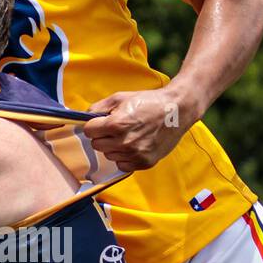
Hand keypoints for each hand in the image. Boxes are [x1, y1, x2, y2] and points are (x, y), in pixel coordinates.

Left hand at [82, 87, 196, 172]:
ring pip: (108, 155)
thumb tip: (84, 117)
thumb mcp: (119, 98)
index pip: (89, 132)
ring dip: (113, 147)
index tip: (101, 122)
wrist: (177, 111)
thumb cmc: (148, 102)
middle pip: (96, 145)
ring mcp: (135, 154)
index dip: (94, 125)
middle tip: (115, 128)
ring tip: (127, 135)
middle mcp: (124, 142)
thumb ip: (98, 107)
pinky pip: (122, 165)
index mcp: (116, 125)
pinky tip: (133, 145)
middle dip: (102, 136)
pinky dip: (124, 157)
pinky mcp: (145, 162)